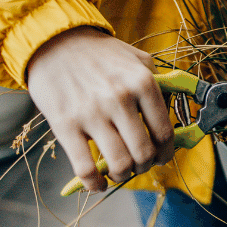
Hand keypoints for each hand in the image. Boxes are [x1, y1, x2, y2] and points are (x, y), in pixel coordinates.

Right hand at [26, 26, 173, 191]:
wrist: (54, 42)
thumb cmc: (99, 54)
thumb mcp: (137, 59)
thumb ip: (158, 83)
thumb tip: (173, 115)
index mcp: (142, 82)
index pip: (164, 131)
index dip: (166, 152)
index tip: (162, 157)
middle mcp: (121, 98)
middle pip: (144, 152)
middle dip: (145, 165)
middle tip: (140, 164)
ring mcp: (92, 113)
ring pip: (119, 163)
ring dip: (123, 175)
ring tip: (121, 171)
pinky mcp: (65, 125)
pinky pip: (86, 168)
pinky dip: (95, 184)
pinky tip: (98, 184)